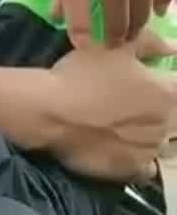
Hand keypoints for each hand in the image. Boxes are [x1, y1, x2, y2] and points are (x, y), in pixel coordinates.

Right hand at [45, 38, 176, 181]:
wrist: (51, 113)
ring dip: (157, 134)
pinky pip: (149, 167)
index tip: (154, 81)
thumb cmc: (83, 75)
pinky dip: (144, 158)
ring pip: (166, 143)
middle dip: (166, 109)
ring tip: (132, 125)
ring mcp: (151, 150)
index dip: (170, 84)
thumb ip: (150, 45)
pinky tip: (128, 148)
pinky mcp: (132, 170)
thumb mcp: (114, 48)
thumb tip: (174, 48)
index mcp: (167, 93)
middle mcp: (166, 124)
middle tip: (136, 102)